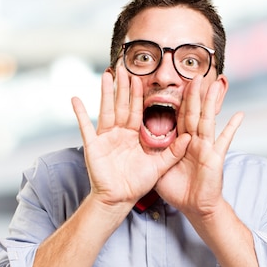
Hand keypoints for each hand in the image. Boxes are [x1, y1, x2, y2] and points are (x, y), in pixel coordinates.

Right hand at [71, 68, 189, 208]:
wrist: (119, 200)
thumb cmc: (137, 185)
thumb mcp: (159, 167)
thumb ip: (174, 152)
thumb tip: (191, 137)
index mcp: (135, 136)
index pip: (138, 110)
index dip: (139, 94)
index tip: (141, 77)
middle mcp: (120, 133)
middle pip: (122, 105)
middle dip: (123, 87)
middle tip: (123, 67)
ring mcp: (105, 138)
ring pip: (106, 110)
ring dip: (105, 92)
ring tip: (106, 74)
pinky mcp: (93, 145)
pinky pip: (85, 126)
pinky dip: (80, 113)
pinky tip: (75, 99)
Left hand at [155, 75, 242, 216]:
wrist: (194, 207)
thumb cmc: (177, 190)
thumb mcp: (158, 169)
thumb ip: (154, 153)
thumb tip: (139, 140)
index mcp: (179, 142)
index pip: (177, 117)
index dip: (176, 101)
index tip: (174, 83)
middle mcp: (193, 141)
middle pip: (193, 113)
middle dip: (194, 94)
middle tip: (195, 75)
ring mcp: (206, 147)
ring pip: (207, 120)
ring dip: (212, 102)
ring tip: (215, 84)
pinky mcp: (215, 157)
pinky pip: (225, 140)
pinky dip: (232, 128)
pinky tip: (239, 115)